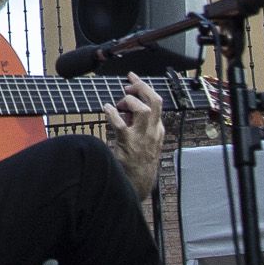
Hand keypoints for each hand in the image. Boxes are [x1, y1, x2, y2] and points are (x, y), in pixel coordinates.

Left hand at [108, 75, 165, 192]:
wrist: (138, 184)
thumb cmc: (139, 163)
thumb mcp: (145, 141)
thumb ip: (136, 124)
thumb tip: (123, 109)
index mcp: (157, 130)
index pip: (157, 103)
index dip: (145, 88)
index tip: (133, 80)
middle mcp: (152, 132)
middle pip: (154, 102)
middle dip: (142, 87)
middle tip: (128, 84)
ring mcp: (142, 138)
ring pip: (143, 110)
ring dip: (129, 102)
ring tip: (119, 104)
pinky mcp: (129, 144)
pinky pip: (121, 124)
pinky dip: (112, 113)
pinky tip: (106, 109)